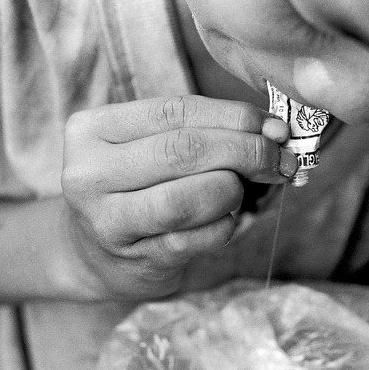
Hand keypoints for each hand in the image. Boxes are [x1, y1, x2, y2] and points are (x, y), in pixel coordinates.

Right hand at [61, 95, 295, 300]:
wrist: (96, 256)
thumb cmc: (136, 190)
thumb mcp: (151, 149)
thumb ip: (204, 131)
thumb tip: (274, 129)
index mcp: (92, 130)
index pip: (175, 110)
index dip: (234, 117)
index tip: (274, 128)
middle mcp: (89, 173)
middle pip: (184, 150)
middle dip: (246, 152)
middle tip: (279, 161)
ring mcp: (107, 220)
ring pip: (187, 198)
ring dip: (232, 191)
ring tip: (242, 192)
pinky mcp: (134, 258)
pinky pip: (196, 238)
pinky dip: (225, 226)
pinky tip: (228, 220)